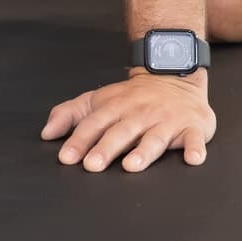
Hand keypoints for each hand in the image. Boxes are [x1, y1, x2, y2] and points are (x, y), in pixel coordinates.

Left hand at [41, 71, 215, 172]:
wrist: (173, 75)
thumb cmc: (130, 97)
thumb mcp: (96, 100)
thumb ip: (69, 114)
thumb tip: (46, 134)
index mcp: (114, 107)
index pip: (93, 124)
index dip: (79, 140)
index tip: (67, 157)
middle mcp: (139, 114)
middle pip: (121, 132)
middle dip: (106, 148)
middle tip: (92, 165)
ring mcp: (166, 120)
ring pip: (154, 137)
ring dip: (143, 152)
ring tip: (132, 166)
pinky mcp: (192, 127)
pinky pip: (195, 138)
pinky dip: (195, 148)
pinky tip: (193, 158)